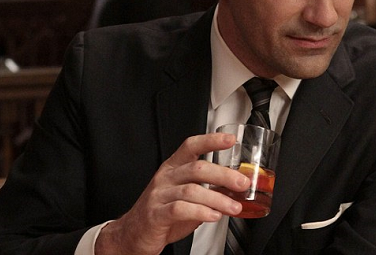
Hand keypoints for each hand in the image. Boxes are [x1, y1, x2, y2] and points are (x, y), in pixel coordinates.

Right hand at [95, 133, 249, 254]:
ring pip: (192, 190)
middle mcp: (166, 177)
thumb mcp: (186, 196)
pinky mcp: (155, 214)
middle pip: (197, 168)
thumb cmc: (162, 212)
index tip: (230, 140)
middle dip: (223, 175)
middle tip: (242, 183)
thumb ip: (207, 190)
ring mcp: (159, 195)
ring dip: (217, 199)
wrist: (133, 234)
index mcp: (173, 167)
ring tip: (233, 207)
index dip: (211, 140)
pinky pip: (180, 209)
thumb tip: (234, 189)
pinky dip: (201, 212)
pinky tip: (213, 216)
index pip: (191, 146)